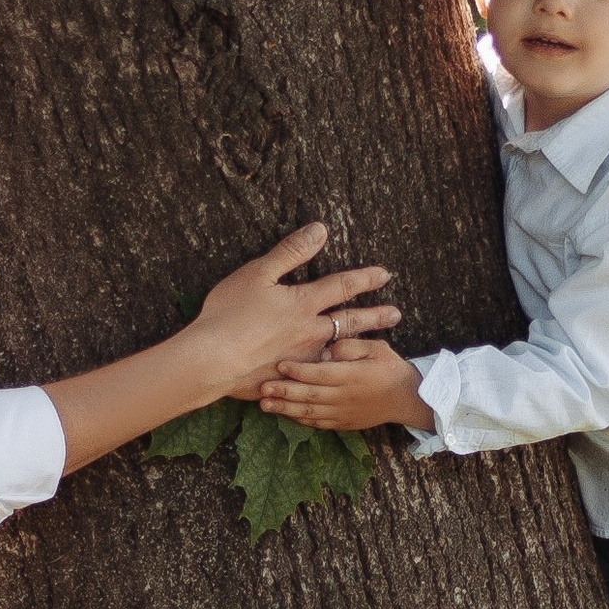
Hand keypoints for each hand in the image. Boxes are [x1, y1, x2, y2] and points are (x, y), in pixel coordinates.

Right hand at [185, 222, 400, 400]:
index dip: (364, 278)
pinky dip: (335, 372)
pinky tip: (341, 374)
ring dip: (360, 345)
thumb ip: (291, 251)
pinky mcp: (290, 379)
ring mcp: (303, 359)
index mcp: (303, 303)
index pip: (342, 286)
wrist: (212, 359)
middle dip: (375, 316)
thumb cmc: (229, 313)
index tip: (384, 275)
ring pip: (340, 350)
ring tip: (376, 346)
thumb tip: (321, 229)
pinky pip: (321, 376)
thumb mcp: (258, 272)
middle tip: (396, 314)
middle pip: (350, 322)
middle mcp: (310, 332)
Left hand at [259, 338, 433, 432]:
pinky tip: (283, 413)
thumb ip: (350, 347)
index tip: (280, 365)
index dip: (299, 370)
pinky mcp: (342, 423)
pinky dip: (299, 420)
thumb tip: (327, 349)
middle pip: (310, 395)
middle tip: (262, 387)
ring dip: (285, 409)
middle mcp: (345, 396)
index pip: (321, 373)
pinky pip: (317, 423)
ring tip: (264, 404)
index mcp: (353, 376)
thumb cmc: (389, 368)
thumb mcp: (376, 348)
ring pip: (310, 412)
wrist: (407, 399)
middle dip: (284, 391)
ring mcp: (343, 413)